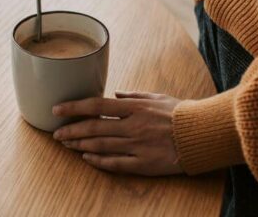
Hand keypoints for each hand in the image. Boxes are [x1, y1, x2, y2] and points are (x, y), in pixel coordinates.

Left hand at [52, 91, 183, 175]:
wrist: (202, 134)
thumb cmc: (180, 113)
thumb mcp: (156, 97)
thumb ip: (133, 96)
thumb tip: (115, 94)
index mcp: (135, 107)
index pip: (96, 106)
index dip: (74, 108)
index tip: (57, 109)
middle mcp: (133, 126)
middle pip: (94, 129)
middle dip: (71, 130)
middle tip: (56, 133)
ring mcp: (137, 146)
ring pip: (101, 146)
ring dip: (80, 145)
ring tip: (66, 144)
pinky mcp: (144, 163)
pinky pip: (116, 163)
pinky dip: (99, 161)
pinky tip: (87, 158)